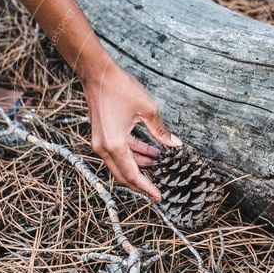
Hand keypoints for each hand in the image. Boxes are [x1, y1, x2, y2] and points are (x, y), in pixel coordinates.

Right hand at [83, 61, 181, 200]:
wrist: (98, 74)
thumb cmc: (121, 89)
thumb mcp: (148, 110)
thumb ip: (161, 131)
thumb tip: (175, 144)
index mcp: (115, 145)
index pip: (132, 175)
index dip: (146, 188)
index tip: (158, 197)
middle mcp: (104, 148)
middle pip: (123, 175)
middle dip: (141, 183)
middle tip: (157, 189)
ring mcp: (100, 143)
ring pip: (121, 163)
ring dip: (139, 165)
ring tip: (159, 161)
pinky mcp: (100, 136)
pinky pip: (117, 152)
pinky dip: (132, 154)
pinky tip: (149, 151)